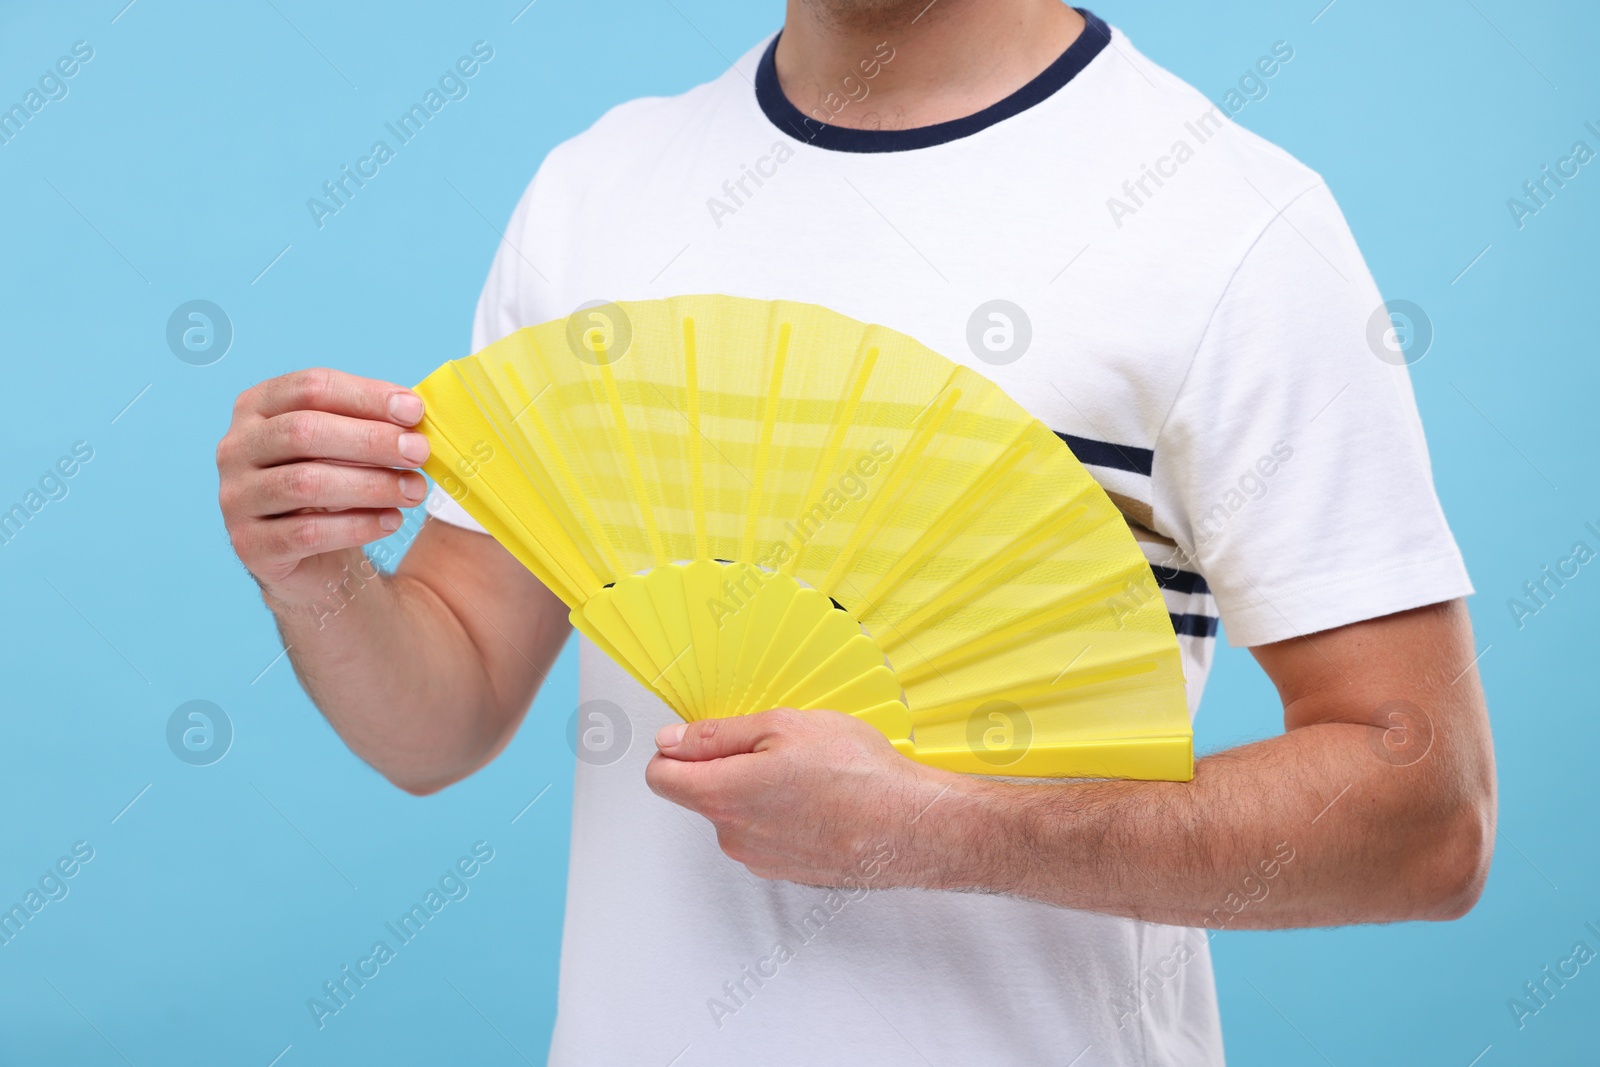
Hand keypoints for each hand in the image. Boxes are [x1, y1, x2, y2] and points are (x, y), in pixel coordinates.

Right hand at [218, 368, 428, 605]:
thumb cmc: (333, 486)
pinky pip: (308, 532)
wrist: (311, 557)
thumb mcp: (347, 447)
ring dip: (371, 485)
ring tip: (414, 490)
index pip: (310, 387)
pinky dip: (358, 526)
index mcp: (258, 408)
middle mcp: (236, 448)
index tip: (414, 412)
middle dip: (370, 440)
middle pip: (303, 431)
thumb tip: (412, 414)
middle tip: (418, 453)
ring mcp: (236, 497)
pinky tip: (392, 520)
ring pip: (305, 483)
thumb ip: (371, 424)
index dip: (365, 396)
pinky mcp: (250, 544)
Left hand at [645, 708, 967, 888]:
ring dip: (758, 792)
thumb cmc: (856, 773)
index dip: (676, 751)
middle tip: (777, 748)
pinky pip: (766, 835)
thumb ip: (716, 735)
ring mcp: (759, 859)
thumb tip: (672, 741)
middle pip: (702, 794)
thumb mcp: (782, 726)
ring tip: (808, 774)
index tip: (700, 738)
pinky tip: (819, 800)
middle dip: (726, 768)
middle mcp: (733, 835)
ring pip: (737, 814)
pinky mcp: (786, 871)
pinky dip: (783, 815)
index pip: (660, 778)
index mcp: (723, 795)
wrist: (910, 825)